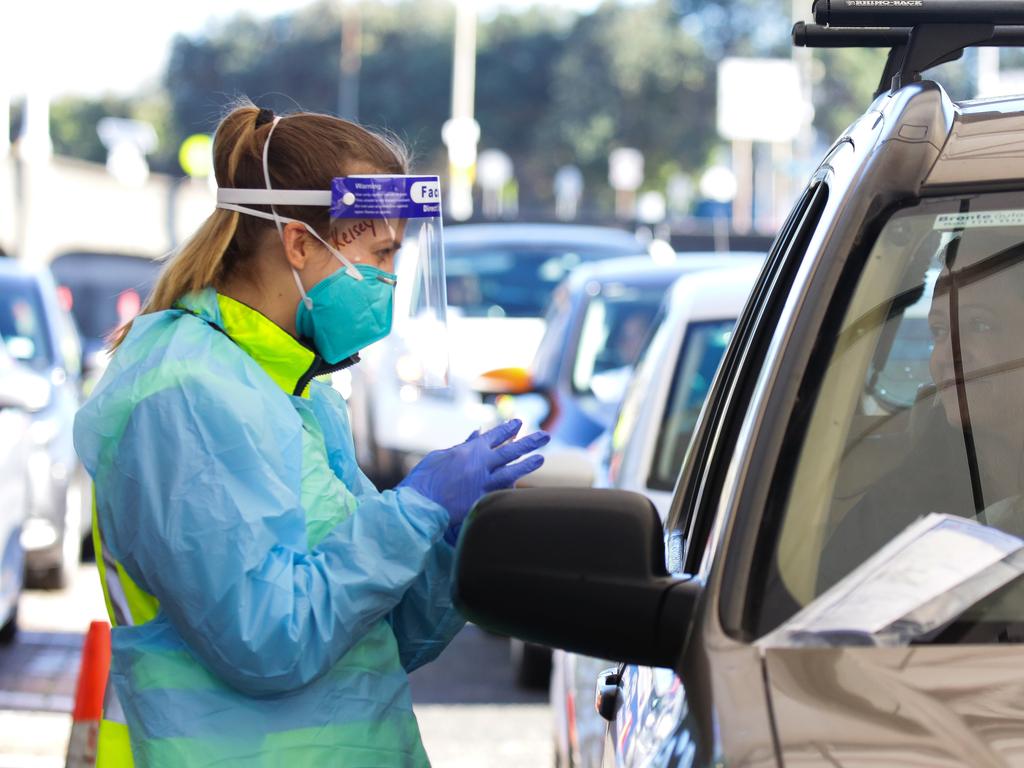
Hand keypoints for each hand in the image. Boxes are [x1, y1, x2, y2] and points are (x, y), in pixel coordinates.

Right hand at [399, 419, 549, 537]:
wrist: (420, 504)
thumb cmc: (426, 478)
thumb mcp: (442, 456)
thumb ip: (463, 446)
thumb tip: (477, 434)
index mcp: (470, 450)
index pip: (494, 435)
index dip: (508, 429)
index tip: (518, 423)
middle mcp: (481, 464)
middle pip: (511, 450)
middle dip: (529, 442)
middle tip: (545, 436)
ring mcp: (484, 483)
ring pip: (512, 471)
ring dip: (528, 464)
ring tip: (541, 458)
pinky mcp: (483, 500)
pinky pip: (503, 492)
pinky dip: (512, 487)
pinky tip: (522, 486)